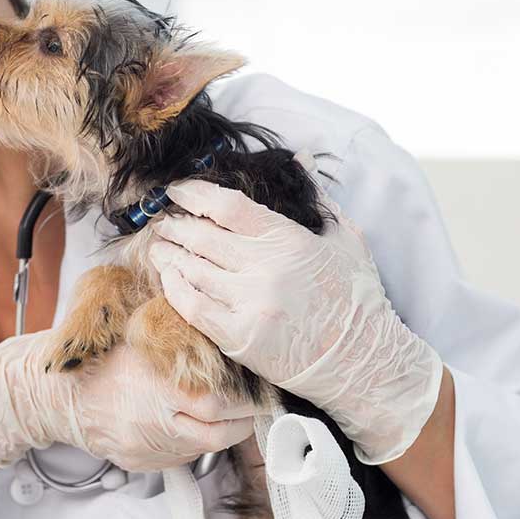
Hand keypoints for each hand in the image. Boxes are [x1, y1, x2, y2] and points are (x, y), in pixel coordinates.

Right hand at [0, 329, 256, 471]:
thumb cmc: (99, 360)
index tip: (257, 388)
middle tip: (253, 405)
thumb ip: (176, 335)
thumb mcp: (137, 336)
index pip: (217, 403)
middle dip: (242, 420)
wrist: (57, 397)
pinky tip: (191, 423)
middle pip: (219, 433)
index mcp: (155, 387)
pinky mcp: (141, 463)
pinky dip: (194, 442)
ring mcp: (147, 449)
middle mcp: (153, 423)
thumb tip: (221, 328)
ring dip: (221, 432)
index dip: (245, 399)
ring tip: (228, 413)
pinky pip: (181, 458)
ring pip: (203, 449)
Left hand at [146, 177, 442, 463]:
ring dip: (169, 255)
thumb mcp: (346, 239)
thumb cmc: (355, 298)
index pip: (228, 206)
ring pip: (192, 270)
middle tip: (163, 221)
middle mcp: (264, 269)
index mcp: (288, 240)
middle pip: (201, 236)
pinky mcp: (239, 338)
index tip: (178, 190)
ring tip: (158, 247)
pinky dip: (174, 289)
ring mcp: (249, 305)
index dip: (196, 193)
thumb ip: (318, 199)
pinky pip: (192, 307)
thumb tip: (301, 159)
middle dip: (176, 225)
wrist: (361, 359)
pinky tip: (168, 279)